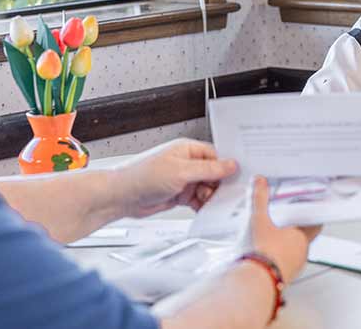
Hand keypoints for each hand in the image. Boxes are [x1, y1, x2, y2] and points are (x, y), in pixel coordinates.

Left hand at [121, 139, 237, 216]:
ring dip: (211, 197)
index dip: (228, 167)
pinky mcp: (180, 195)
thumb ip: (208, 170)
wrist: (121, 197)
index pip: (216, 156)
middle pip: (214, 174)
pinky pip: (199, 200)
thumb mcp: (181, 171)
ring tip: (212, 204)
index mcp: (187, 150)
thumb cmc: (143, 176)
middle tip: (228, 196)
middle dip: (220, 185)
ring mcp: (184, 180)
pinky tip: (206, 210)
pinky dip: (203, 205)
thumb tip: (231, 165)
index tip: (239, 178)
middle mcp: (187, 163)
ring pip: (207, 188)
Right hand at [239, 176, 320, 282]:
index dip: (313, 219)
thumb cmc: (264, 251)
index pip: (316, 225)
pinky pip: (288, 266)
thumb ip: (259, 199)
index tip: (312, 214)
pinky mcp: (286, 277)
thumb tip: (260, 183)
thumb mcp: (259, 220)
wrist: (258, 279)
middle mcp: (302, 251)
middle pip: (304, 239)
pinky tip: (270, 259)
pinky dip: (281, 261)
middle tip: (286, 225)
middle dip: (296, 232)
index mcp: (301, 236)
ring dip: (289, 248)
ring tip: (275, 243)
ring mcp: (296, 266)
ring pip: (297, 253)